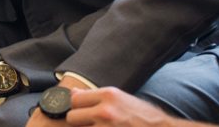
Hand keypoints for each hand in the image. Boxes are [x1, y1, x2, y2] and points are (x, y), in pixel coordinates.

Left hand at [28, 86, 202, 126]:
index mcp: (109, 96)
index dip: (77, 107)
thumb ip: (96, 97)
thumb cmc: (146, 118)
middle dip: (80, 122)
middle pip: (72, 118)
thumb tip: (72, 94)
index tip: (82, 111)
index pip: (74, 99)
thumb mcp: (122, 100)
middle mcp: (105, 112)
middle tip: (92, 124)